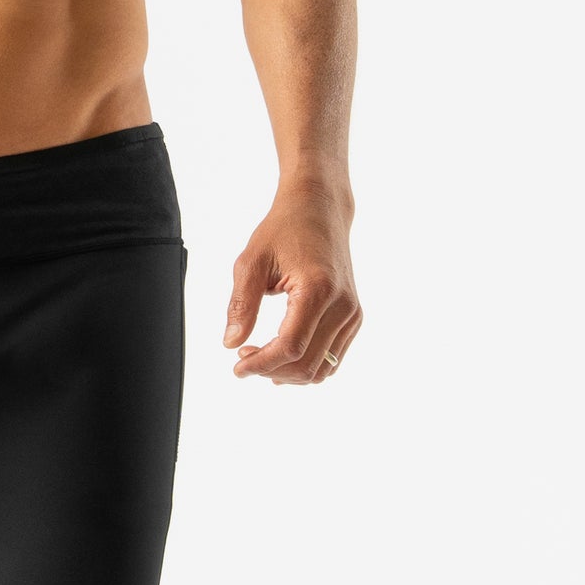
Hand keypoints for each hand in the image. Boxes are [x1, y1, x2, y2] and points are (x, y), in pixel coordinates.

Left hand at [223, 189, 360, 385]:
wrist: (320, 210)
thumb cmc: (284, 230)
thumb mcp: (252, 262)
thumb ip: (241, 305)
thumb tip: (231, 344)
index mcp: (317, 290)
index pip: (290, 347)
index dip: (261, 363)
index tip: (237, 367)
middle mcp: (342, 306)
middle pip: (307, 364)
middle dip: (271, 370)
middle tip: (244, 360)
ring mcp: (352, 314)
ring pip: (322, 368)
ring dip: (289, 373)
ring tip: (261, 357)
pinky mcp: (354, 318)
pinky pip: (332, 358)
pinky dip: (306, 366)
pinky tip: (282, 358)